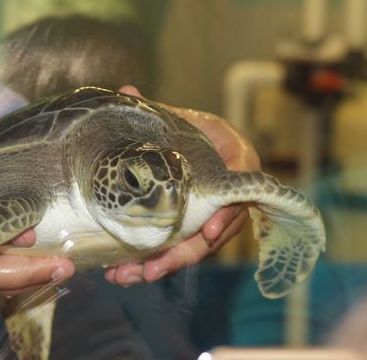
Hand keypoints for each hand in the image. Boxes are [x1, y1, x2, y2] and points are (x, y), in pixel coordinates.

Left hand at [104, 86, 256, 285]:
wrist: (193, 143)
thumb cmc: (191, 127)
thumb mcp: (178, 116)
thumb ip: (155, 109)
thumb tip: (125, 91)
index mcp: (236, 156)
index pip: (241, 187)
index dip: (227, 212)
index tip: (208, 230)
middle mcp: (232, 192)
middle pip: (217, 231)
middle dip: (185, 253)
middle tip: (155, 267)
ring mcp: (216, 214)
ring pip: (197, 247)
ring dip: (166, 265)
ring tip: (132, 275)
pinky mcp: (197, 229)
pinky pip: (182, 249)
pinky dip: (157, 262)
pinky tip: (126, 272)